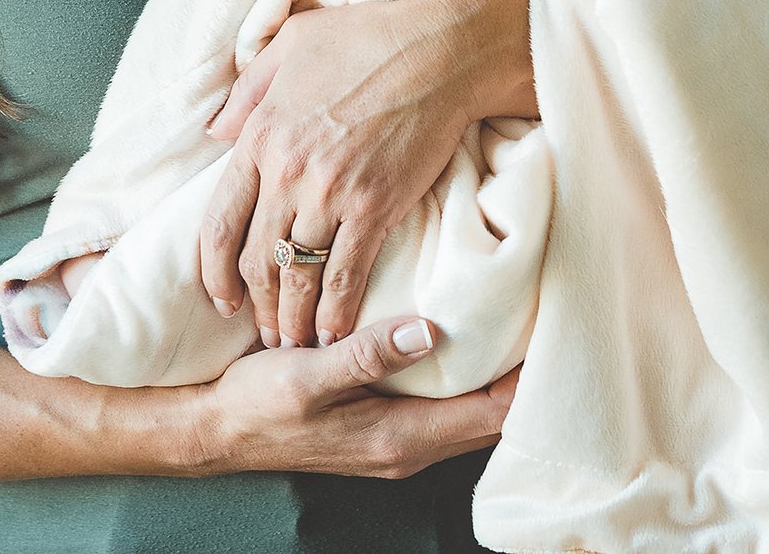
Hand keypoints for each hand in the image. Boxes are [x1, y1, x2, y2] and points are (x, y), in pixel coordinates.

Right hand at [179, 313, 515, 477]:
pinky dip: (465, 384)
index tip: (552, 330)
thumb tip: (429, 330)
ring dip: (496, 381)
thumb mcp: (308, 374)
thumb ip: (368, 355)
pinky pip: (444, 412)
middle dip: (522, 378)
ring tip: (517, 327)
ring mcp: (395, 445)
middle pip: (490, 420)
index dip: (526, 378)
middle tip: (546, 319)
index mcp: (398, 437)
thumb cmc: (258, 404)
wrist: (216, 432)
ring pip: (469, 417)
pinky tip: (465, 347)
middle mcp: (407, 449)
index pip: (490, 414)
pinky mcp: (382, 432)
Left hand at [198, 0, 533, 350]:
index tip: (221, 298)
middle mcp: (288, 173)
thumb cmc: (367, 36)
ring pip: (299, 276)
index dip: (214, 270)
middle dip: (255, 304)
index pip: (220, 221)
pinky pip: (347, 275)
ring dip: (292, 318)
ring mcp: (332, 194)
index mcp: (260, 136)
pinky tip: (332, 336)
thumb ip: (247, 90)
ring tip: (292, 342)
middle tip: (260, 331)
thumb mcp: (290, 44)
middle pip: (258, 259)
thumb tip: (216, 131)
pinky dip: (336, 313)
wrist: (441, 47)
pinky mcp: (377, 208)